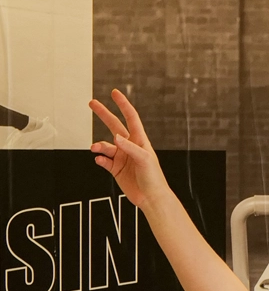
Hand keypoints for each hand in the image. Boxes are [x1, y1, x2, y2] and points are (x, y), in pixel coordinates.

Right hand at [88, 89, 170, 209]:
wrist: (151, 198)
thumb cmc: (153, 178)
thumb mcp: (144, 159)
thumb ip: (130, 148)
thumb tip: (116, 137)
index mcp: (140, 141)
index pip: (131, 118)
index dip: (123, 105)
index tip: (115, 93)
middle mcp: (130, 146)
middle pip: (114, 125)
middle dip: (103, 114)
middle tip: (92, 103)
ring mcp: (122, 157)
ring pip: (105, 146)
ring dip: (98, 146)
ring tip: (96, 149)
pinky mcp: (115, 168)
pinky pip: (103, 160)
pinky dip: (100, 159)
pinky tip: (100, 160)